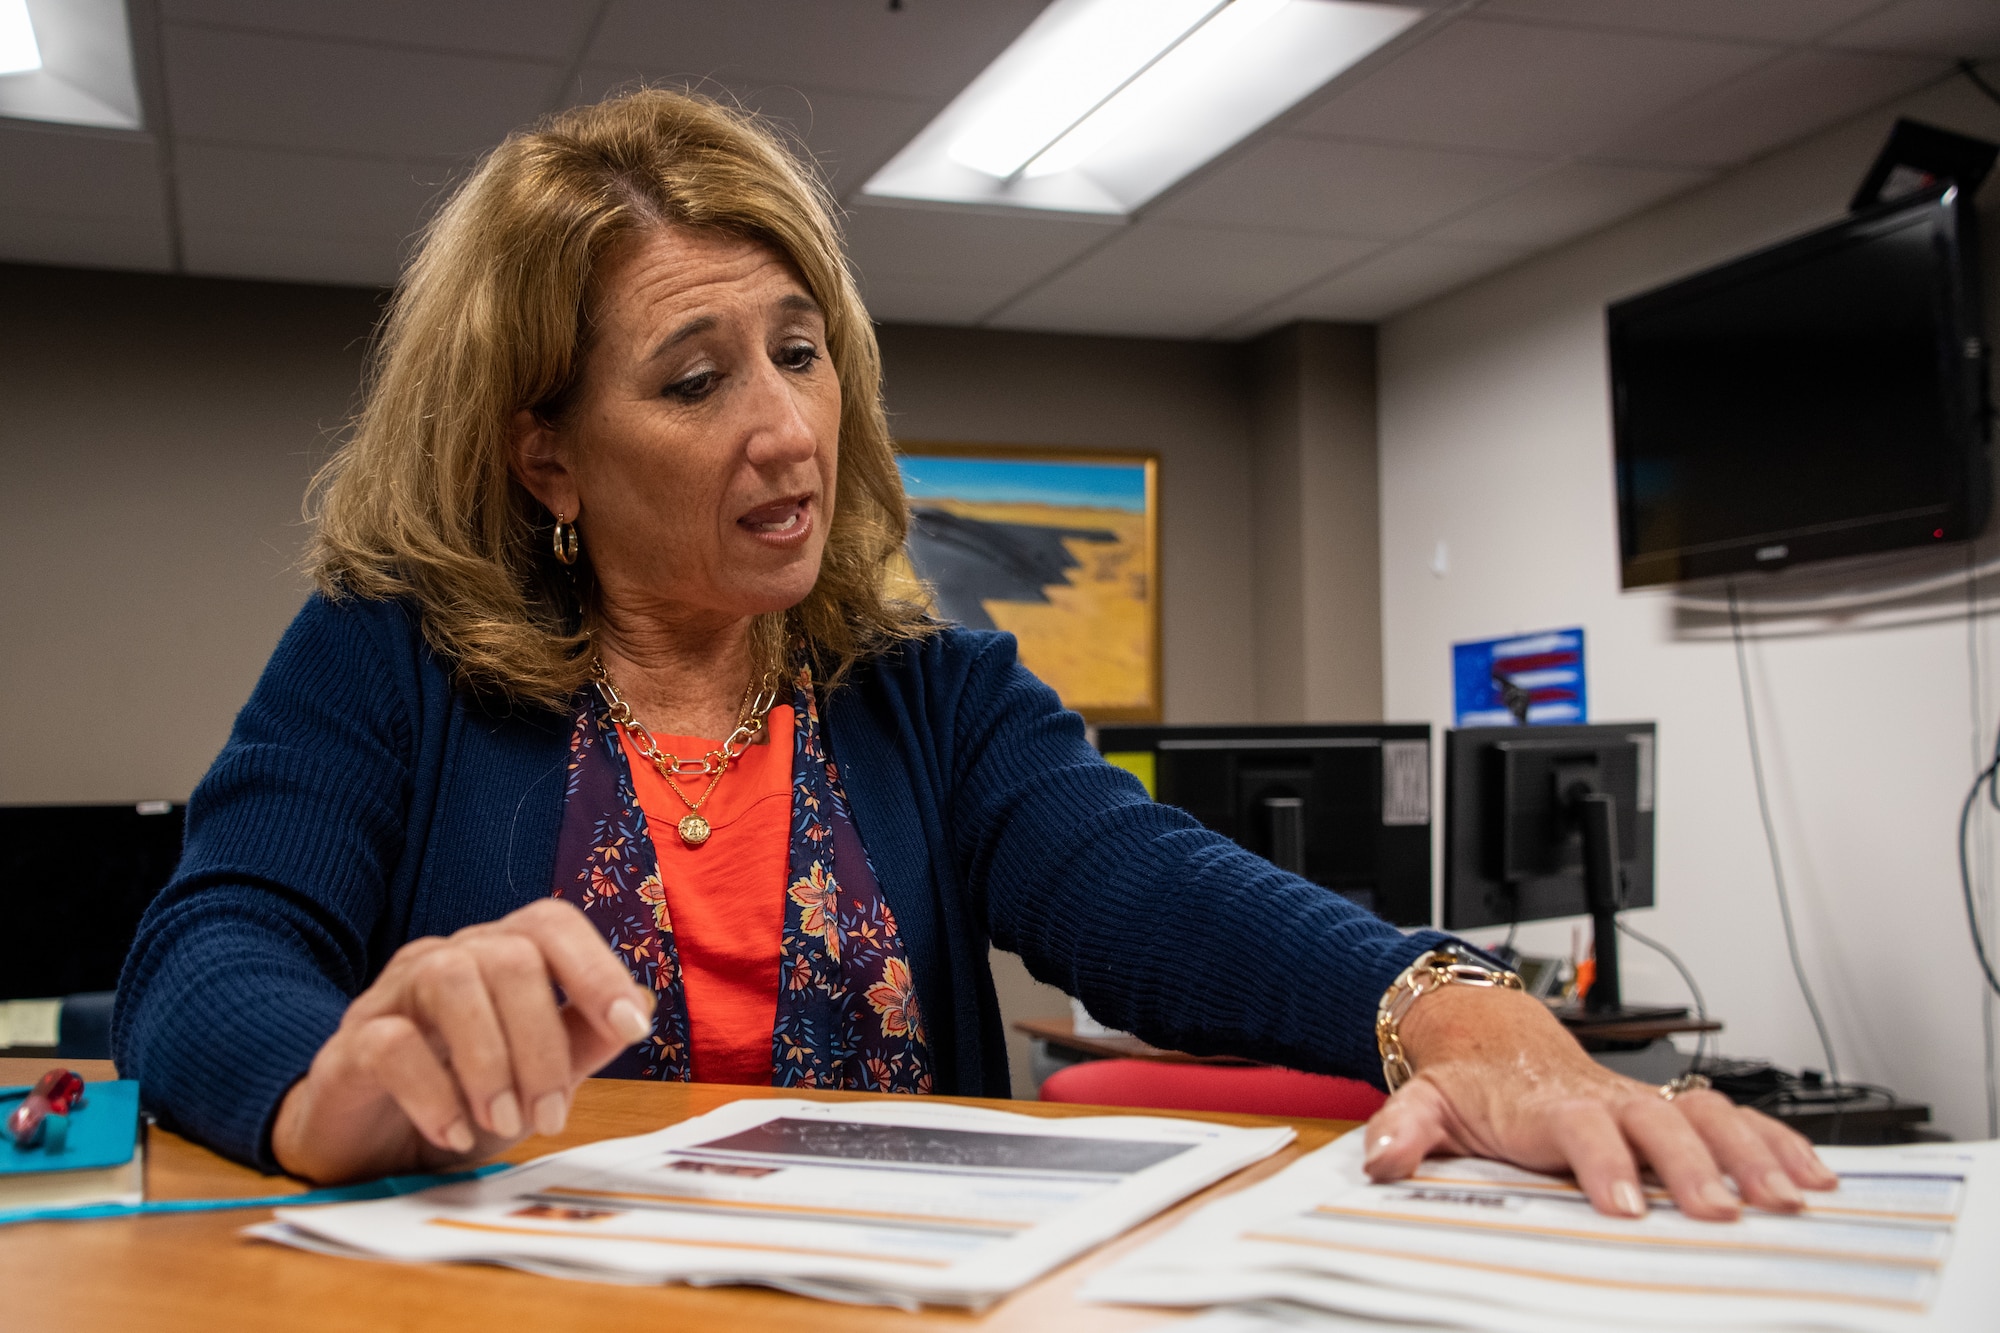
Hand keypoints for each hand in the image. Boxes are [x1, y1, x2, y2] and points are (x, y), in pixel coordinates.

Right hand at [271, 898, 655, 1182]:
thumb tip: (641, 1005)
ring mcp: (392, 996)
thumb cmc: (461, 1104)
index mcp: (499, 958)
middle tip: (549, 1117)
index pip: (551, 924)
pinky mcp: (350, 1045)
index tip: (631, 1030)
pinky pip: (392, 1044)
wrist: (368, 1153)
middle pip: (510, 957)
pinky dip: (434, 1093)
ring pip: (451, 981)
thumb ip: (581, 1043)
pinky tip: (454, 1133)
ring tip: (503, 1124)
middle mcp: (447, 960)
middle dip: (543, 1043)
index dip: (597, 968)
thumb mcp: (534, 1081)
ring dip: (491, 1061)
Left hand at [1362, 984, 1837, 1219]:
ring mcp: (1641, 1101)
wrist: (1490, 1036)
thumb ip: (1402, 1128)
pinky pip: (1731, 1116)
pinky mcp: (1667, 1110)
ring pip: (1706, 1114)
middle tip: (1723, 1214)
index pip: (1579, 1129)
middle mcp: (1603, 1098)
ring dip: (1751, 1153)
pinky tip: (1814, 1175)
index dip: (1602, 1164)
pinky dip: (1776, 1141)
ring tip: (1790, 1199)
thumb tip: (1380, 1158)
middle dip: (1694, 1167)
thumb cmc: (1468, 1081)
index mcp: (1546, 1103)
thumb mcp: (1423, 1102)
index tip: (1622, 1205)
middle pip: (1658, 1123)